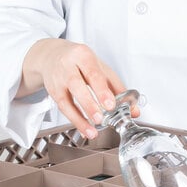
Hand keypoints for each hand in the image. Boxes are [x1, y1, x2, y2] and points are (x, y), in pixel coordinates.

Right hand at [19, 38, 139, 138]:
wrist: (51, 55)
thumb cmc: (80, 62)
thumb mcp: (100, 68)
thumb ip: (118, 88)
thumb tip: (134, 110)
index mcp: (83, 56)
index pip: (93, 73)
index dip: (101, 90)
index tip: (110, 105)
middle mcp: (68, 66)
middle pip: (76, 85)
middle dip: (89, 104)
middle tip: (100, 118)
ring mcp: (58, 80)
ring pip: (66, 100)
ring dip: (79, 118)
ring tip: (92, 131)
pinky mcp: (53, 92)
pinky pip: (63, 109)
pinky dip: (75, 121)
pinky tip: (84, 130)